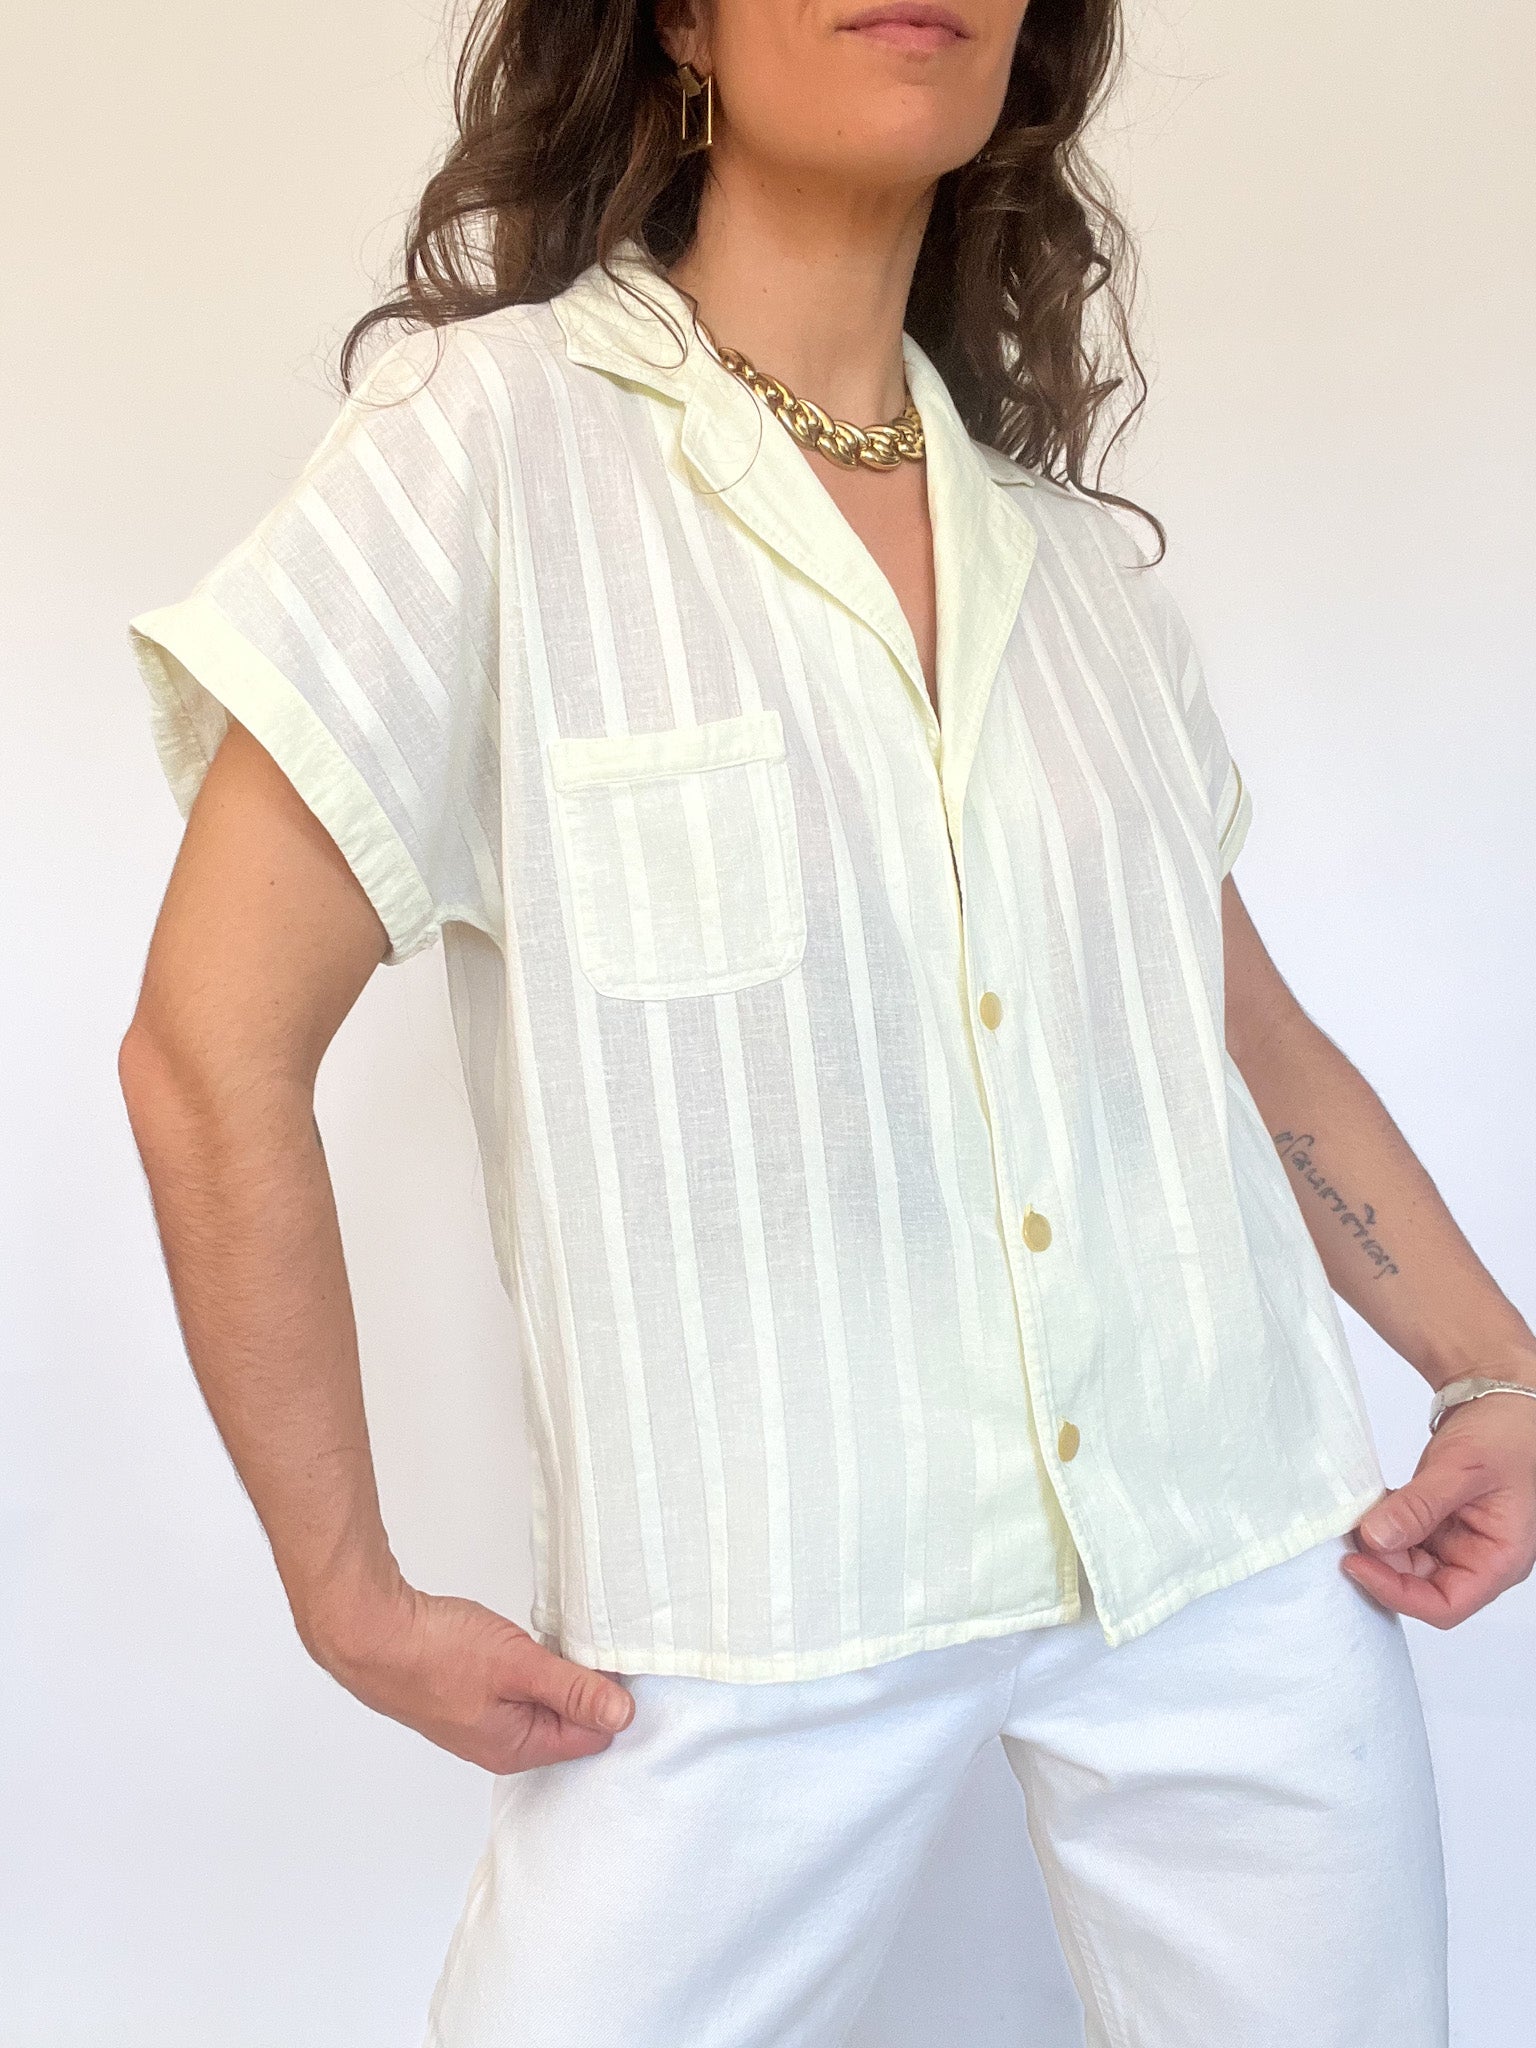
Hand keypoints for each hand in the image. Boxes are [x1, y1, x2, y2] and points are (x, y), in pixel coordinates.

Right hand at [308, 1579, 635, 1771]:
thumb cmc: (434, 1653)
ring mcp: (480, 1723)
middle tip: (577, 1645)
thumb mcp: (518, 1666)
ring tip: (545, 1641)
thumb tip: (623, 1715)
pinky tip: (517, 1644)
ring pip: (541, 1702)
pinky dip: (525, 1667)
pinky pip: (516, 1689)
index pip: (593, 1735)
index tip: (607, 1659)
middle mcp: (500, 1746)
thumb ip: (573, 1690)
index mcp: (518, 1749)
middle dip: (580, 1685)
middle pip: (568, 1721)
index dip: (607, 1696)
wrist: (371, 1634)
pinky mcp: (466, 1698)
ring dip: (551, 1672)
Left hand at [1343, 1390, 1535, 1625]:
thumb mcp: (1462, 1468)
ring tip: (1356, 1518)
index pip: (1445, 1605)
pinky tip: (1372, 1507)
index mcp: (1499, 1559)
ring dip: (1378, 1546)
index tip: (1357, 1566)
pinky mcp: (1436, 1523)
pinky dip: (1382, 1526)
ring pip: (1406, 1563)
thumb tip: (1376, 1537)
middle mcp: (1477, 1558)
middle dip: (1381, 1565)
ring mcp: (1455, 1541)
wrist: (1500, 1400)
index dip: (1398, 1594)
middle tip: (1348, 1534)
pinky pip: (1403, 1538)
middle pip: (1420, 1586)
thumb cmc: (1505, 1434)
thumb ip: (1420, 1505)